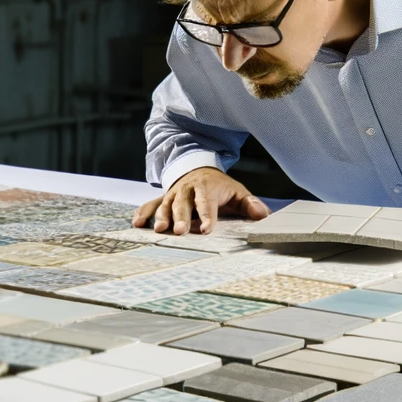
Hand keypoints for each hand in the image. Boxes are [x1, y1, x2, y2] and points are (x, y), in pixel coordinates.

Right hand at [132, 167, 269, 234]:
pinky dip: (143, 213)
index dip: (207, 216)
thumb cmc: (219, 187)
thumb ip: (250, 204)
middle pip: (183, 204)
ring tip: (159, 230)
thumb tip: (263, 215)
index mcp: (206, 187)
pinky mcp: (162, 198)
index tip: (207, 229)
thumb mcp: (237, 192)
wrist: (197, 169)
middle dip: (181, 218)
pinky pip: (150, 204)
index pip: (207, 202)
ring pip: (165, 205)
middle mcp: (187, 190)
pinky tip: (138, 223)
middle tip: (181, 231)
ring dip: (161, 218)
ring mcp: (172, 194)